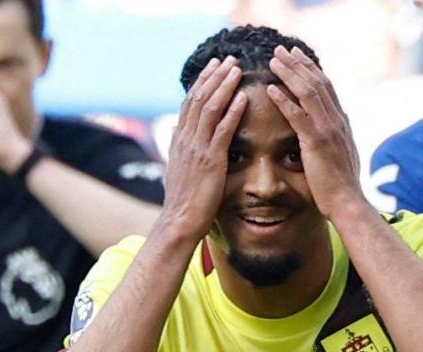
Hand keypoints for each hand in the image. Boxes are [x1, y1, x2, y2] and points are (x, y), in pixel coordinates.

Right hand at [158, 56, 247, 243]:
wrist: (179, 221)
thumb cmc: (186, 201)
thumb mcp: (184, 169)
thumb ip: (187, 151)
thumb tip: (186, 138)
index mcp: (180, 140)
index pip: (191, 103)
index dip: (203, 82)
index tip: (214, 66)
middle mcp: (186, 139)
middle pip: (199, 98)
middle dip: (214, 76)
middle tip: (228, 58)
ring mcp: (197, 148)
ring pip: (210, 108)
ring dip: (224, 86)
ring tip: (237, 68)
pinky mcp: (210, 161)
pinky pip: (222, 130)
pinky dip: (232, 112)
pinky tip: (242, 97)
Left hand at [266, 46, 363, 220]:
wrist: (348, 203)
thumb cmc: (341, 186)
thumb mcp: (342, 155)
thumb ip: (337, 138)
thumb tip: (334, 129)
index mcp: (341, 122)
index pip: (326, 87)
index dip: (311, 69)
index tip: (298, 56)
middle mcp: (337, 121)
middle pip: (317, 82)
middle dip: (298, 64)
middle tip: (282, 50)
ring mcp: (328, 130)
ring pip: (308, 92)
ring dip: (289, 73)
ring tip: (273, 60)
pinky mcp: (316, 143)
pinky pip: (298, 116)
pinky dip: (284, 100)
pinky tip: (271, 89)